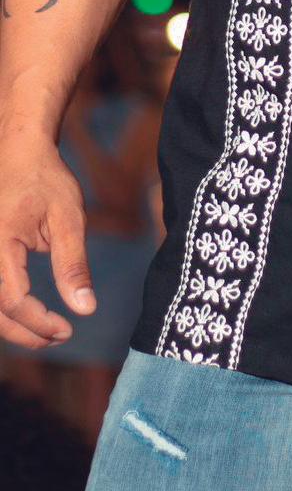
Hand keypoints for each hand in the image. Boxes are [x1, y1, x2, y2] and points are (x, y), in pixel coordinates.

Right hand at [0, 139, 95, 347]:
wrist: (20, 152)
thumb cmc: (45, 180)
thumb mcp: (68, 218)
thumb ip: (73, 264)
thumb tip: (85, 309)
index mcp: (0, 243)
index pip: (13, 299)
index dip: (39, 322)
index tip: (68, 330)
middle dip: (25, 332)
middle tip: (58, 338)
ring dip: (13, 325)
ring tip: (46, 331)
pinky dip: (6, 308)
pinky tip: (29, 314)